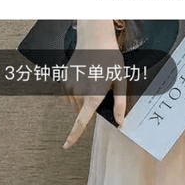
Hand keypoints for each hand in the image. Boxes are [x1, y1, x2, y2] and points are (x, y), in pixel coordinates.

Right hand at [63, 22, 127, 148]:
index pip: (81, 122)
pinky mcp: (64, 80)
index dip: (73, 137)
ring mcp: (69, 86)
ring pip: (77, 104)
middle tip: (100, 87)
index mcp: (92, 96)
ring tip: (93, 79)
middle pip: (83, 112)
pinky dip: (78, 92)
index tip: (66, 147)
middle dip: (91, 107)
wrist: (94, 38)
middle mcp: (78, 93)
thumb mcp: (120, 81)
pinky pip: (71, 95)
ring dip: (84, 99)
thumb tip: (120, 123)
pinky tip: (85, 76)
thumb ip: (119, 104)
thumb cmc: (110, 59)